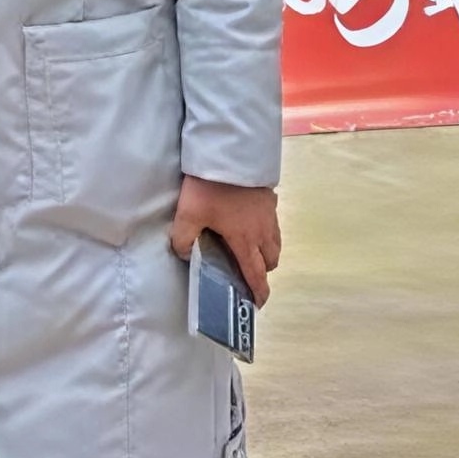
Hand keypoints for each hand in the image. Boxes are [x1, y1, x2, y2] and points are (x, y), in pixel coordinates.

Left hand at [170, 174, 280, 304]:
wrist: (231, 153)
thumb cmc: (212, 188)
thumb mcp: (188, 214)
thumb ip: (183, 239)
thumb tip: (184, 254)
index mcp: (245, 241)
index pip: (255, 274)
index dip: (258, 292)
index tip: (258, 304)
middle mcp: (263, 231)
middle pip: (270, 260)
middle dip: (263, 271)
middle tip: (247, 272)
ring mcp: (270, 214)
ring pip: (275, 242)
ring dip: (267, 251)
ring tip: (251, 249)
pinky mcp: (270, 198)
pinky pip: (273, 223)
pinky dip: (267, 230)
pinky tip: (253, 221)